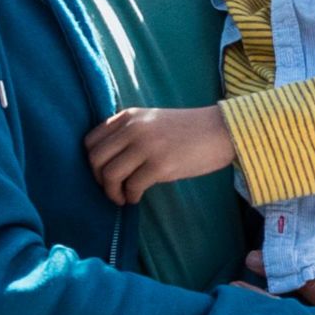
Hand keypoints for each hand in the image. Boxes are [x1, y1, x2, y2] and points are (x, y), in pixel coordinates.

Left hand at [87, 103, 235, 205]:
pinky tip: (137, 198)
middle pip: (96, 159)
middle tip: (112, 190)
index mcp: (128, 116)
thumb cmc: (189, 130)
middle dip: (99, 180)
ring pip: (110, 175)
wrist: (222, 131)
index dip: (93, 162)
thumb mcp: (153, 121)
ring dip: (112, 192)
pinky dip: (130, 197)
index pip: (91, 140)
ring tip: (123, 198)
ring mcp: (146, 146)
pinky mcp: (160, 165)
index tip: (103, 173)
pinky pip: (132, 186)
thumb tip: (109, 160)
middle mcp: (133, 128)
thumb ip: (130, 132)